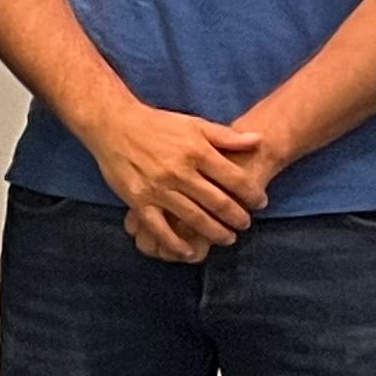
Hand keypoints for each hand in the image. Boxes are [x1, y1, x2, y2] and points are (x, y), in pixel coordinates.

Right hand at [85, 99, 267, 259]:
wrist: (115, 125)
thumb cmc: (157, 124)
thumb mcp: (194, 124)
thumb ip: (226, 136)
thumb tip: (258, 140)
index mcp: (197, 152)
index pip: (234, 179)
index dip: (252, 194)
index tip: (260, 203)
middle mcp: (180, 172)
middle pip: (218, 202)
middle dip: (237, 217)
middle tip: (246, 224)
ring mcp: (158, 189)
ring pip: (194, 217)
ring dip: (215, 232)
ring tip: (228, 239)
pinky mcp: (138, 201)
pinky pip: (160, 228)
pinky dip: (175, 243)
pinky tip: (189, 251)